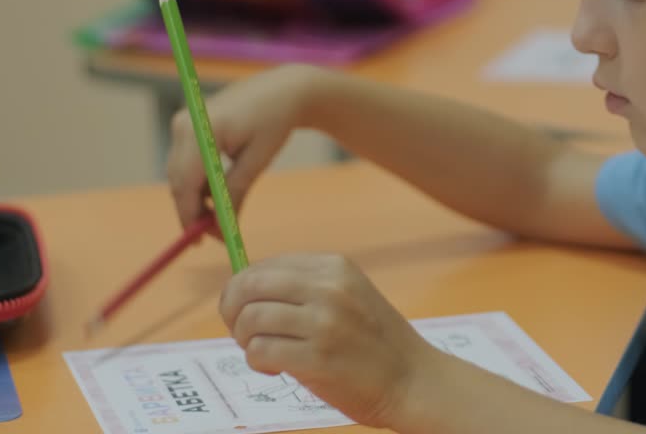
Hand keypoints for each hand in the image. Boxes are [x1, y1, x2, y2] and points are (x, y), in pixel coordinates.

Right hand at [166, 64, 322, 232]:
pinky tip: (218, 197)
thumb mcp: (257, 160)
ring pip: (181, 175)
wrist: (284, 89)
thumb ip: (235, 192)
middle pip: (178, 181)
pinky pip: (188, 163)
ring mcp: (184, 123)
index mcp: (201, 130)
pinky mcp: (190, 126)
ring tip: (220, 220)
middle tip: (212, 237)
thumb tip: (222, 227)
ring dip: (197, 199)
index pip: (186, 184)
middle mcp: (184, 125)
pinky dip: (200, 183)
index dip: (191, 216)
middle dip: (193, 212)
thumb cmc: (275, 121)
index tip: (201, 241)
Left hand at [220, 254, 431, 429]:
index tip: (245, 311)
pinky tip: (276, 369)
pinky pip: (260, 351)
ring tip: (265, 353)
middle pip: (249, 286)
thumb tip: (243, 288)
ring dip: (245, 341)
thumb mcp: (349, 295)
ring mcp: (324, 322)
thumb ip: (305, 287)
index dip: (242, 289)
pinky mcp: (317, 358)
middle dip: (232, 311)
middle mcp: (329, 288)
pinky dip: (257, 362)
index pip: (264, 266)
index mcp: (335, 266)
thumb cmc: (375, 342)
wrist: (413, 379)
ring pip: (250, 319)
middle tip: (241, 332)